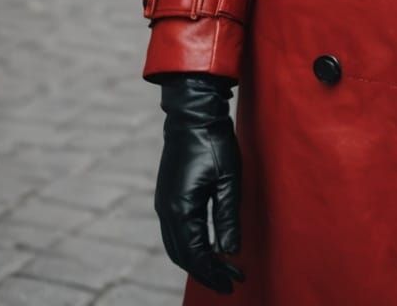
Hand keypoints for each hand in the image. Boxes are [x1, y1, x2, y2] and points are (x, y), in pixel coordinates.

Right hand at [154, 73, 244, 293]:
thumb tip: (229, 252)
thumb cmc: (214, 143)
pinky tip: (207, 247)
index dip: (214, 272)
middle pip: (183, 256)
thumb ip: (227, 218)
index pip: (196, 254)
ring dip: (197, 261)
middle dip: (206, 271)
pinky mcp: (167, 197)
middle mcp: (167, 211)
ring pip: (176, 246)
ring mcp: (163, 204)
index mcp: (181, 209)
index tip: (233, 283)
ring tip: (221, 269)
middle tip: (230, 282)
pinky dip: (189, 246)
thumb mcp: (228, 180)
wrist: (192, 114)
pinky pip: (174, 233)